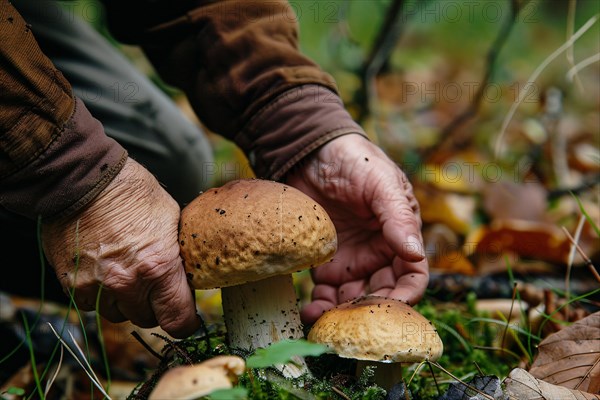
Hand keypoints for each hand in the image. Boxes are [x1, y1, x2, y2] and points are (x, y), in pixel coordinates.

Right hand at [42, 158, 199, 337]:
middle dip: (155, 306)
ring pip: (117, 314)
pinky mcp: (70, 284)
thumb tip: (186, 278)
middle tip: (156, 285)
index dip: (186, 322)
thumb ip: (177, 256)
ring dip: (125, 301)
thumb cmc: (133, 193)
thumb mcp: (172, 220)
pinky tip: (104, 270)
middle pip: (147, 319)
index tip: (187, 317)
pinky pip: (91, 304)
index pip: (178, 320)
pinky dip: (100, 294)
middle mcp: (126, 283)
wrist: (83, 179)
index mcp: (158, 267)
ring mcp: (95, 286)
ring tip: (127, 273)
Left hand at [286, 134, 428, 324]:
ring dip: (341, 314)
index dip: (407, 295)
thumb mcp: (381, 185)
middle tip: (350, 322)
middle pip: (382, 294)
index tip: (391, 309)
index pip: (413, 275)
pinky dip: (320, 304)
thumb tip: (416, 254)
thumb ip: (398, 219)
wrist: (311, 152)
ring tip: (323, 321)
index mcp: (400, 236)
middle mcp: (378, 254)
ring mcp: (351, 260)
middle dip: (369, 312)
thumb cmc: (355, 162)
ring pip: (353, 299)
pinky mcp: (325, 262)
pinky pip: (326, 291)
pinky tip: (308, 309)